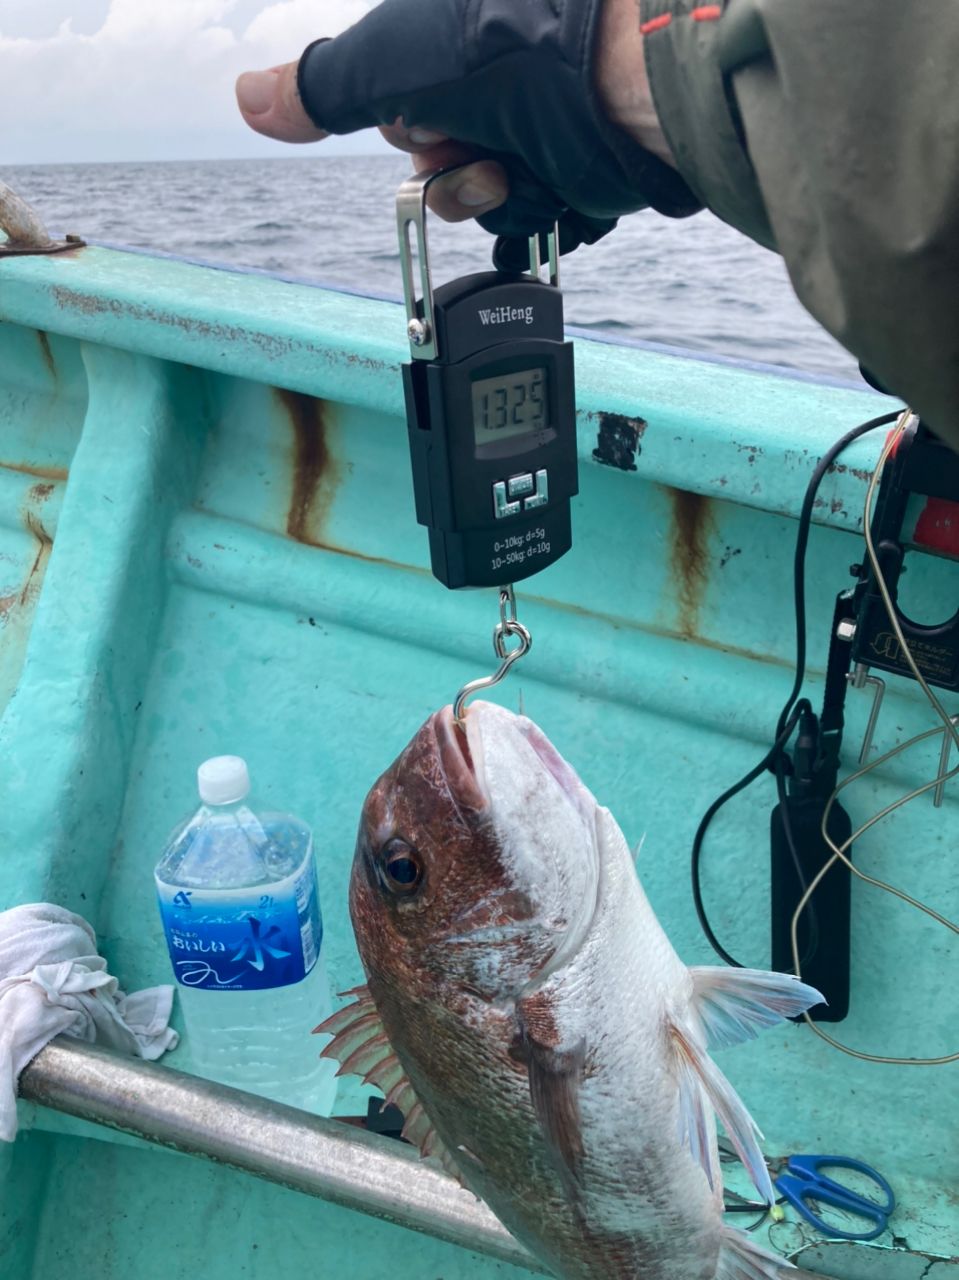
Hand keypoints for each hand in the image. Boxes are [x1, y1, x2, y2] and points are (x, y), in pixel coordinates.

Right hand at [236, 0, 696, 264]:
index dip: (405, 125)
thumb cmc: (517, 51)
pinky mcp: (582, 163)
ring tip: (520, 165)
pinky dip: (539, 207)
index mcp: (451, 40)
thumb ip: (321, 86)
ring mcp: (543, 120)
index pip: (395, 109)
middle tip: (474, 142)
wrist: (636, 81)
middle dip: (448, 166)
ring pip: (484, 194)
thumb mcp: (392, 63)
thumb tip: (249, 99)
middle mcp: (497, 76)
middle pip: (437, 157)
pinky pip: (536, 212)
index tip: (426, 116)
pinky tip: (556, 180)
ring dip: (491, 193)